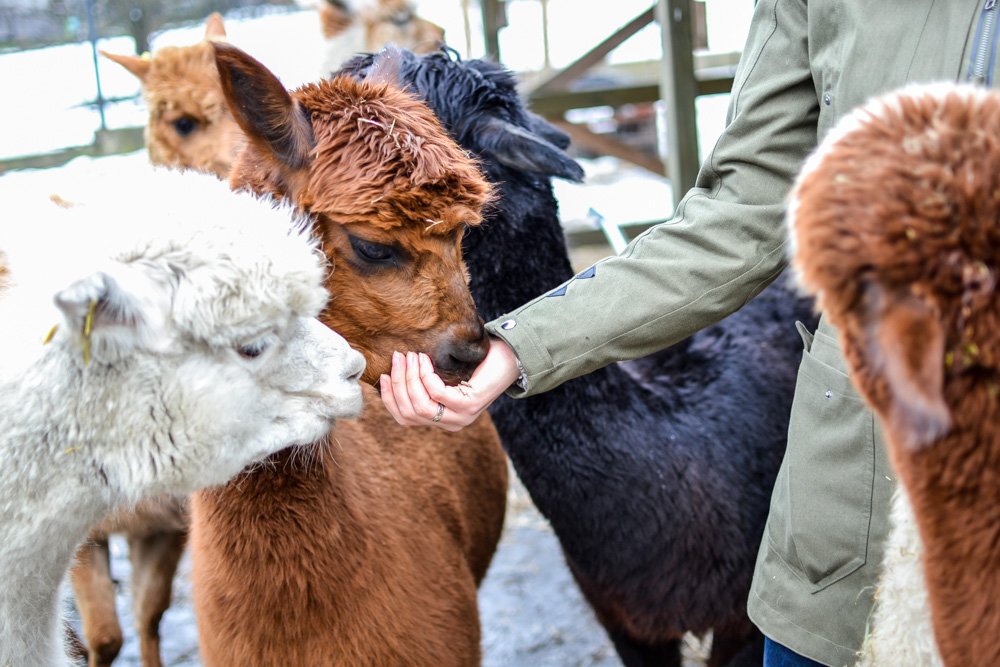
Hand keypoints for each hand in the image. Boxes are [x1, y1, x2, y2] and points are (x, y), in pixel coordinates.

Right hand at [380, 337, 521, 430]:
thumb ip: (424, 382)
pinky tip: (425, 359)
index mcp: (442, 420)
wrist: (510, 358)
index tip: (382, 376)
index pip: (405, 418)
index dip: (390, 398)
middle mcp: (451, 424)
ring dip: (410, 378)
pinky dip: (426, 376)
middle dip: (398, 383)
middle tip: (397, 357)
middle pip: (410, 412)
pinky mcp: (470, 406)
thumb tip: (392, 372)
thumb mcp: (445, 376)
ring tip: (410, 356)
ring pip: (421, 406)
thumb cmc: (475, 363)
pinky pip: (437, 394)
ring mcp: (461, 417)